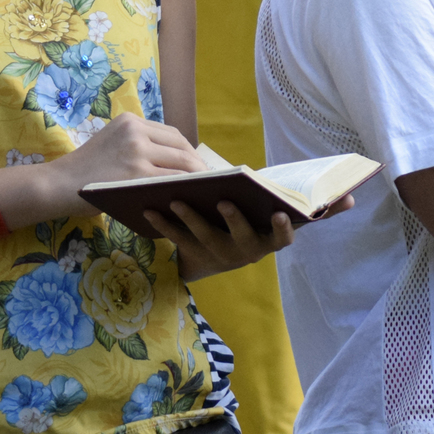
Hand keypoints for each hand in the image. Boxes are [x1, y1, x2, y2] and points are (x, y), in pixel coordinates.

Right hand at [50, 113, 205, 214]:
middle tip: (210, 182)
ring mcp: (137, 152)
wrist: (57, 184)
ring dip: (197, 179)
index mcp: (130, 121)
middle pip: (182, 147)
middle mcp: (136, 131)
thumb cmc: (85, 171)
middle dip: (199, 166)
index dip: (190, 151)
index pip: (173, 134)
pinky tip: (189, 200)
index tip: (199, 166)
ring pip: (181, 165)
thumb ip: (140, 146)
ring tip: (204, 192)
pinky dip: (184, 190)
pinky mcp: (137, 174)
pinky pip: (170, 182)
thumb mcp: (111, 143)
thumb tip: (179, 164)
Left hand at [142, 199, 294, 281]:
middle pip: (242, 238)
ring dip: (191, 218)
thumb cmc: (240, 221)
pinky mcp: (195, 258)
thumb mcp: (255, 216)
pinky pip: (179, 240)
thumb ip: (256, 201)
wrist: (212, 258)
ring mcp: (221, 257)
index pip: (282, 238)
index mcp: (266, 240)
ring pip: (207, 238)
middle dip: (233, 219)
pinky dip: (164, 224)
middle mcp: (246, 252)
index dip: (283, 228)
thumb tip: (246, 175)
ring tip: (176, 200)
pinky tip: (150, 210)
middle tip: (223, 201)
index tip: (278, 213)